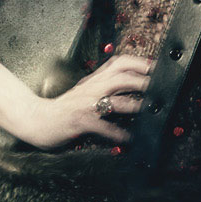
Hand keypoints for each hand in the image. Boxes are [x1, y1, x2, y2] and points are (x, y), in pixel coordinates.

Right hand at [22, 50, 153, 148]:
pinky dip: (118, 133)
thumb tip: (130, 87)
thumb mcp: (85, 92)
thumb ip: (104, 87)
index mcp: (94, 80)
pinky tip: (130, 139)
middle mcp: (92, 88)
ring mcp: (86, 105)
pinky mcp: (80, 122)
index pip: (120, 63)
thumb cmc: (64, 109)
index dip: (140, 63)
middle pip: (121, 77)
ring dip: (135, 105)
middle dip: (143, 81)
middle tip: (163, 88)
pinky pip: (103, 127)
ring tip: (151, 111)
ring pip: (114, 100)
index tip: (158, 68)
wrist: (37, 119)